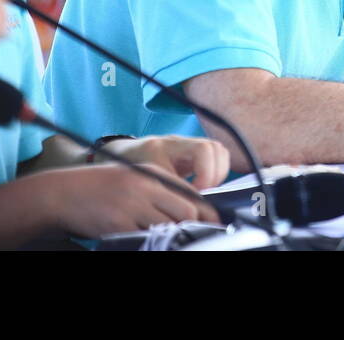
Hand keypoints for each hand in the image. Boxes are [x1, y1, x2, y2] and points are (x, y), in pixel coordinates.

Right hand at [40, 163, 219, 236]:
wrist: (63, 193)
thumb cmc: (101, 189)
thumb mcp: (134, 180)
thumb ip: (160, 191)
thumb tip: (192, 210)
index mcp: (153, 173)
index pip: (192, 193)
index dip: (207, 212)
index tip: (214, 224)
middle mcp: (146, 186)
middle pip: (186, 211)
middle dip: (192, 227)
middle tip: (193, 237)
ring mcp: (132, 206)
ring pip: (168, 227)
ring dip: (170, 237)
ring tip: (164, 238)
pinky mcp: (119, 225)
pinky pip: (144, 239)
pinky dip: (148, 243)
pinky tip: (142, 241)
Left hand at [102, 135, 230, 190]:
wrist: (123, 154)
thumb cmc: (132, 165)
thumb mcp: (148, 177)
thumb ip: (170, 187)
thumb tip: (190, 202)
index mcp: (170, 145)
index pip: (203, 149)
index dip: (206, 172)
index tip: (198, 191)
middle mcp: (184, 142)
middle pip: (216, 148)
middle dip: (216, 173)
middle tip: (204, 191)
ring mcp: (190, 146)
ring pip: (219, 151)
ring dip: (218, 172)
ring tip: (205, 189)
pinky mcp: (193, 154)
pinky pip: (215, 158)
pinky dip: (215, 172)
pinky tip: (203, 186)